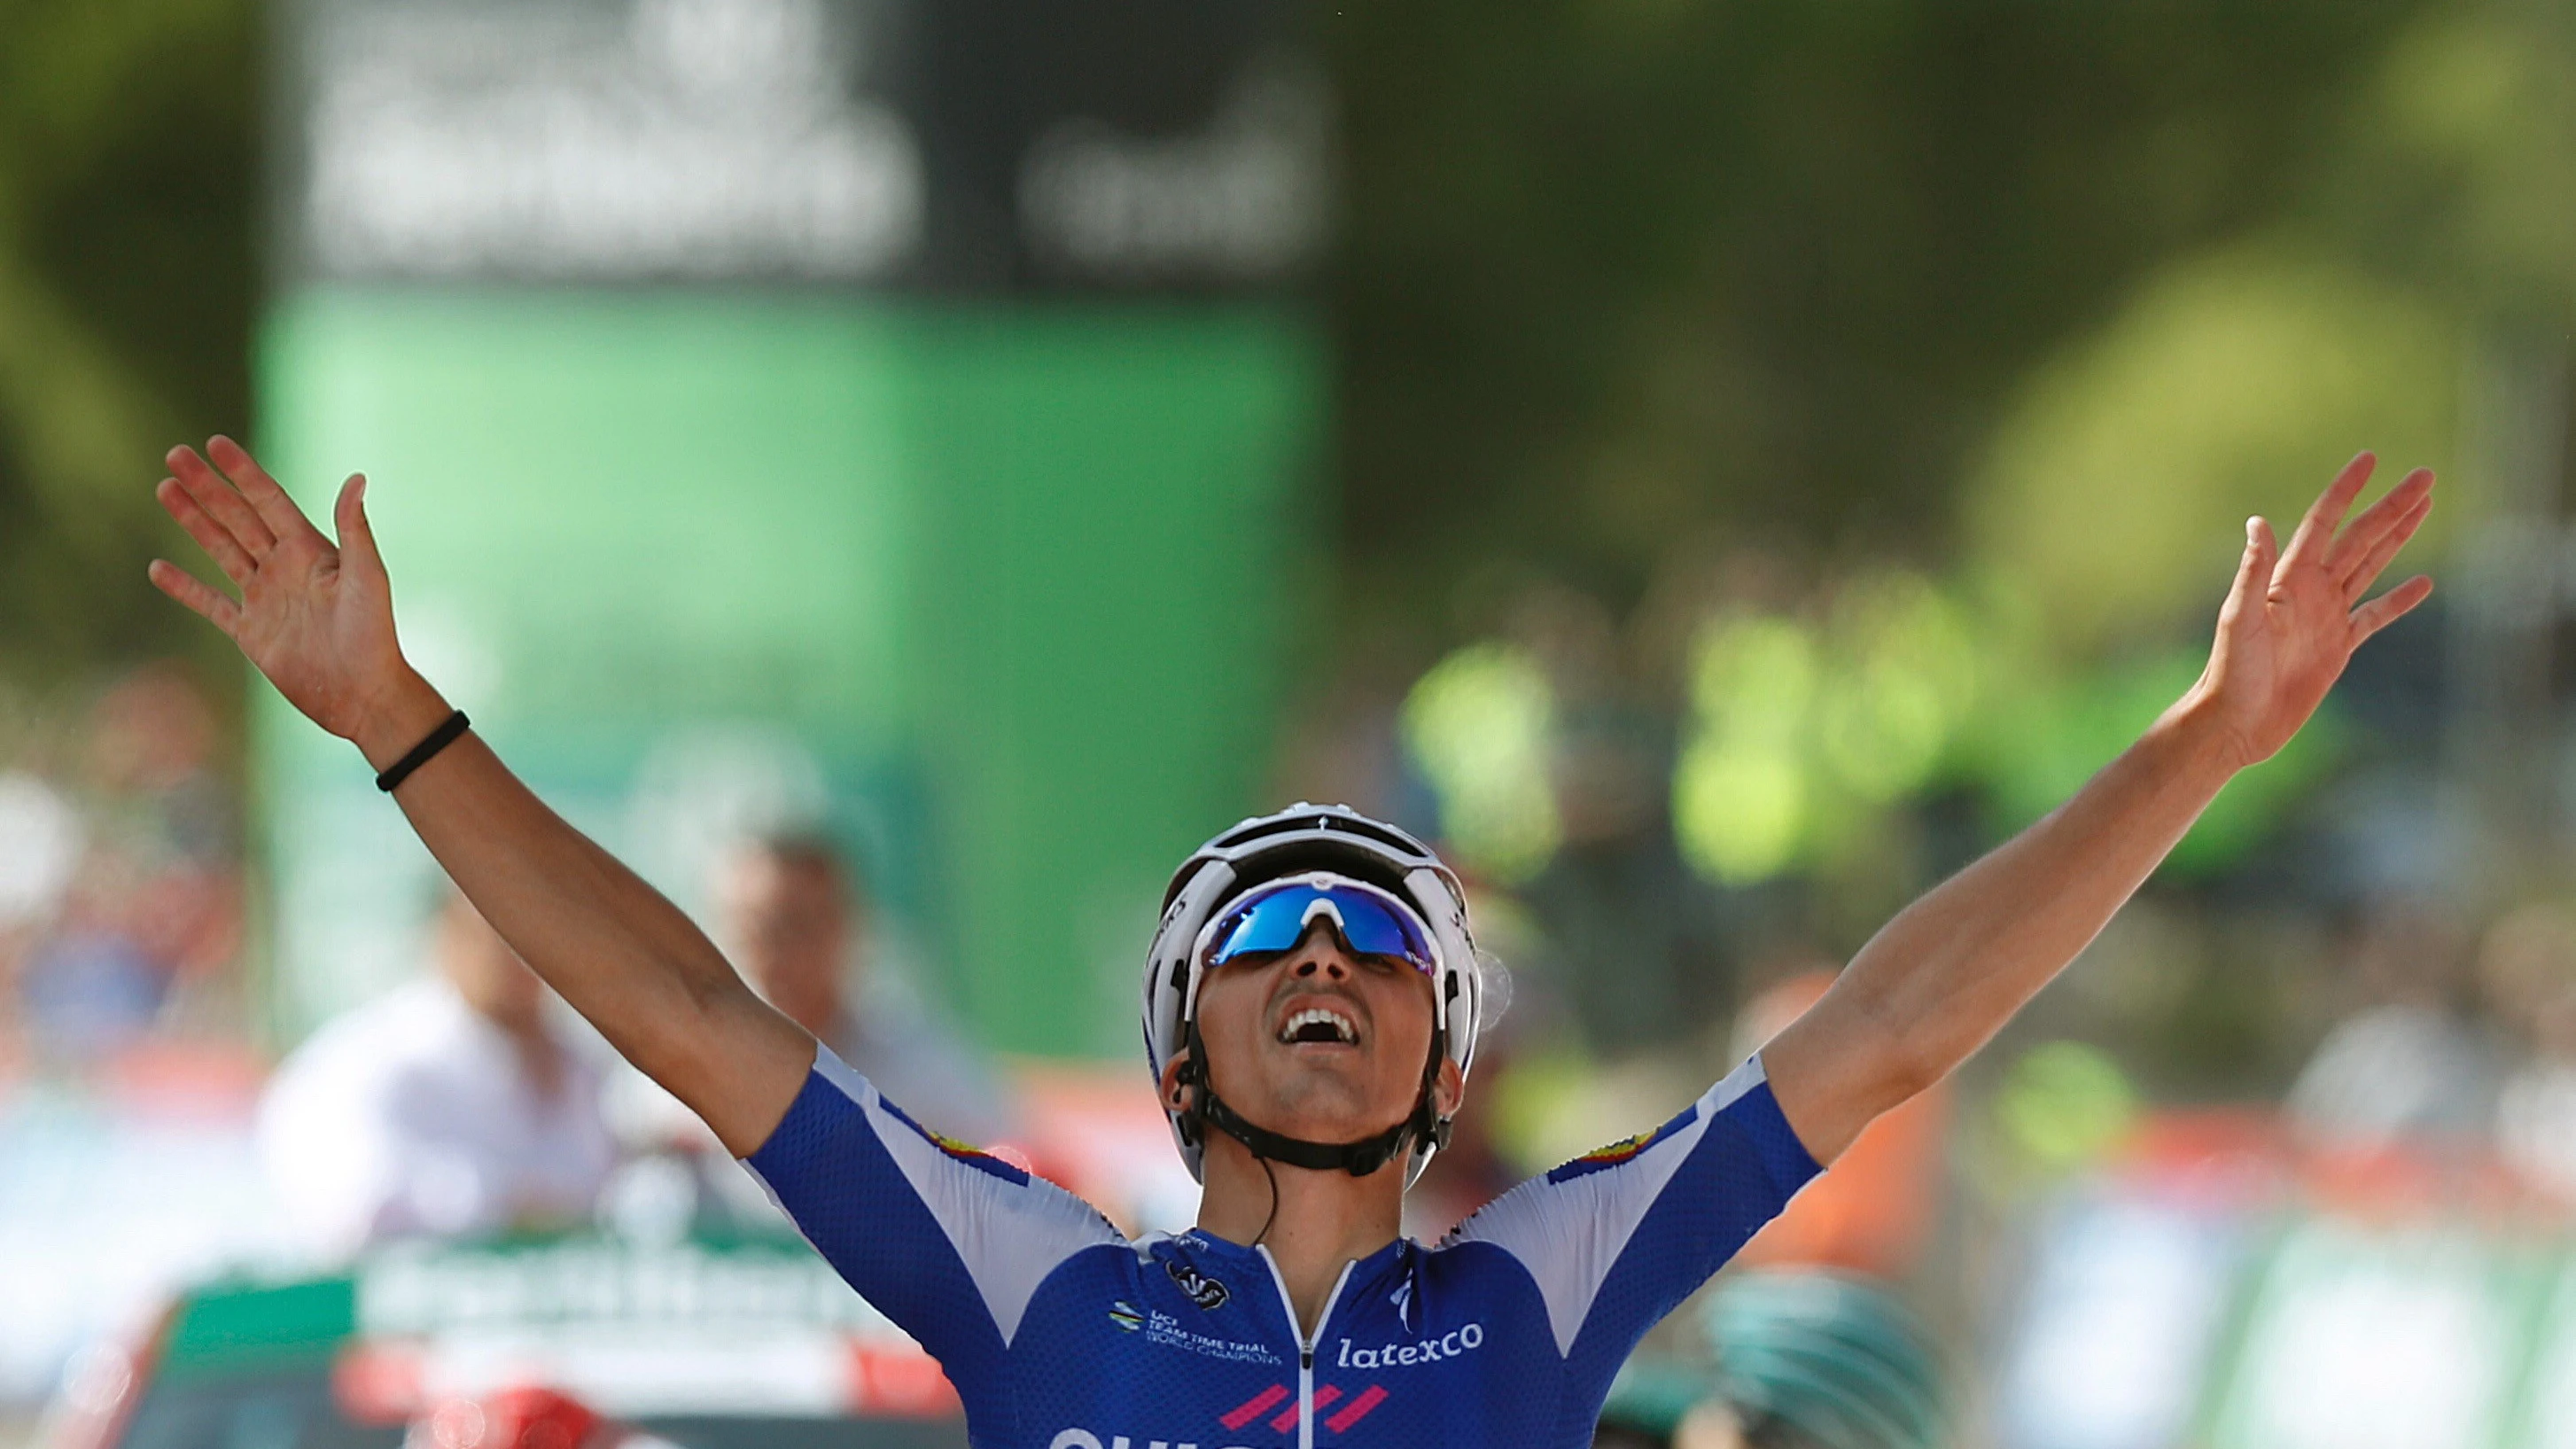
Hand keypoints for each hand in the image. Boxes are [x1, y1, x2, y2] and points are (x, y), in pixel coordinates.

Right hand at [148, 437, 417, 745]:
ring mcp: (265, 599)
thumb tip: (357, 477)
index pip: (269, 501)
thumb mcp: (366, 576)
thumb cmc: (374, 634)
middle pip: (238, 517)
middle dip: (207, 487)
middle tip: (174, 454)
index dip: (243, 472)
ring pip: (220, 550)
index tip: (215, 443)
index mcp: (311, 551)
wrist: (362, 693)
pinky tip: (158, 569)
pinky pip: (211, 604)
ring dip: (193, 521)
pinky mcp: (251, 633)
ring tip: (165, 489)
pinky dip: (185, 588)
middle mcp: (284, 568)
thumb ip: (355, 529)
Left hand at [2192, 451, 2434, 768]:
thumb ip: (2253, 571)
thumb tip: (2257, 522)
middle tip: (2425, 476)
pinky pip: (2375, 615)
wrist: (2235, 723)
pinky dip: (2399, 599)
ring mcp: (2327, 617)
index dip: (2347, 490)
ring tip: (2424, 507)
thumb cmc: (2230, 672)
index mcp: (2289, 578)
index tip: (2370, 459)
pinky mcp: (2338, 647)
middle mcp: (2311, 590)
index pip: (2324, 523)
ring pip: (2371, 565)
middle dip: (2392, 506)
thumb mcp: (2241, 618)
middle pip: (2360, 537)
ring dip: (2398, 537)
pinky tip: (2423, 583)